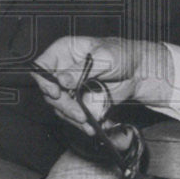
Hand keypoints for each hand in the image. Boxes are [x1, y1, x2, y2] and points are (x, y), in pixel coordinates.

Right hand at [31, 37, 173, 135]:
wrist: (138, 72)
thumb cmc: (121, 54)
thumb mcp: (103, 57)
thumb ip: (81, 70)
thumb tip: (62, 80)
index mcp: (63, 51)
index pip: (41, 66)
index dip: (43, 81)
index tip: (55, 93)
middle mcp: (62, 70)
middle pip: (49, 91)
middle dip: (63, 105)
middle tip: (79, 114)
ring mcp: (69, 88)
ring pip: (59, 107)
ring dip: (73, 118)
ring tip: (88, 123)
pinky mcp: (78, 103)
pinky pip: (73, 116)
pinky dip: (82, 123)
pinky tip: (92, 126)